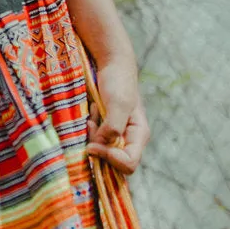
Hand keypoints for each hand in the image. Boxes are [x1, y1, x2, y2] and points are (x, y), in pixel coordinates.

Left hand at [86, 55, 149, 175]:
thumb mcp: (118, 103)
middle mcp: (129, 139)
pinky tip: (91, 114)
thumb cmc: (118, 81)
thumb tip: (100, 146)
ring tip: (92, 115)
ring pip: (102, 150)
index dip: (110, 159)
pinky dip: (90, 130)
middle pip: (113, 160)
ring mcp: (117, 135)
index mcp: (139, 136)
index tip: (92, 146)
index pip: (129, 164)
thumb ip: (113, 127)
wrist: (111, 64)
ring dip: (93, 136)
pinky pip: (96, 139)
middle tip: (91, 124)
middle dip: (98, 147)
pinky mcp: (106, 129)